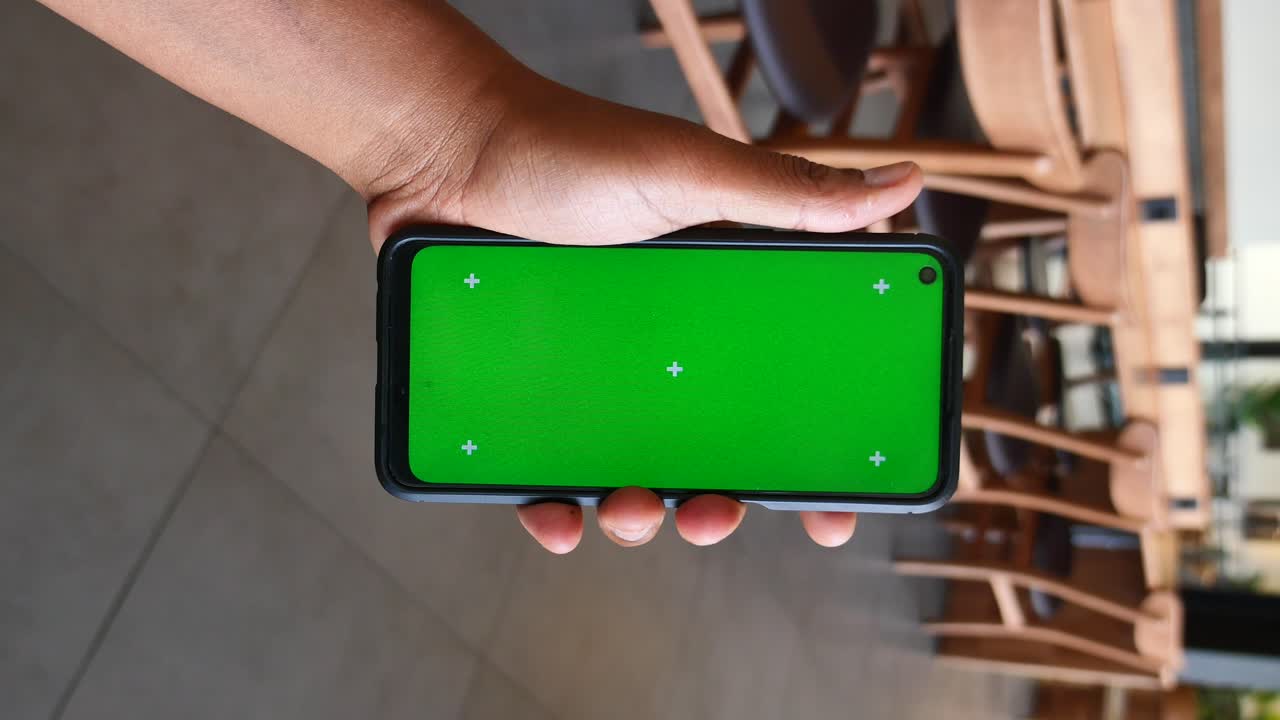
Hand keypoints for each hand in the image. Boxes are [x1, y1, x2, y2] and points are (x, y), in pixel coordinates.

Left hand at [365, 68, 921, 553]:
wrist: (446, 149)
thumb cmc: (570, 149)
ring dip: (642, 515)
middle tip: (714, 510)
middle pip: (712, 455)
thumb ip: (787, 195)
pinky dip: (556, 511)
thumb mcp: (691, 172)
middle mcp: (663, 352)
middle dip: (722, 503)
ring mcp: (595, 378)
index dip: (813, 458)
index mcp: (720, 308)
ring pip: (634, 477)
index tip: (833, 510)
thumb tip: (904, 182)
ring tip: (631, 508)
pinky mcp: (527, 396)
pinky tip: (559, 518)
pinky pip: (548, 476)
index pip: (786, 392)